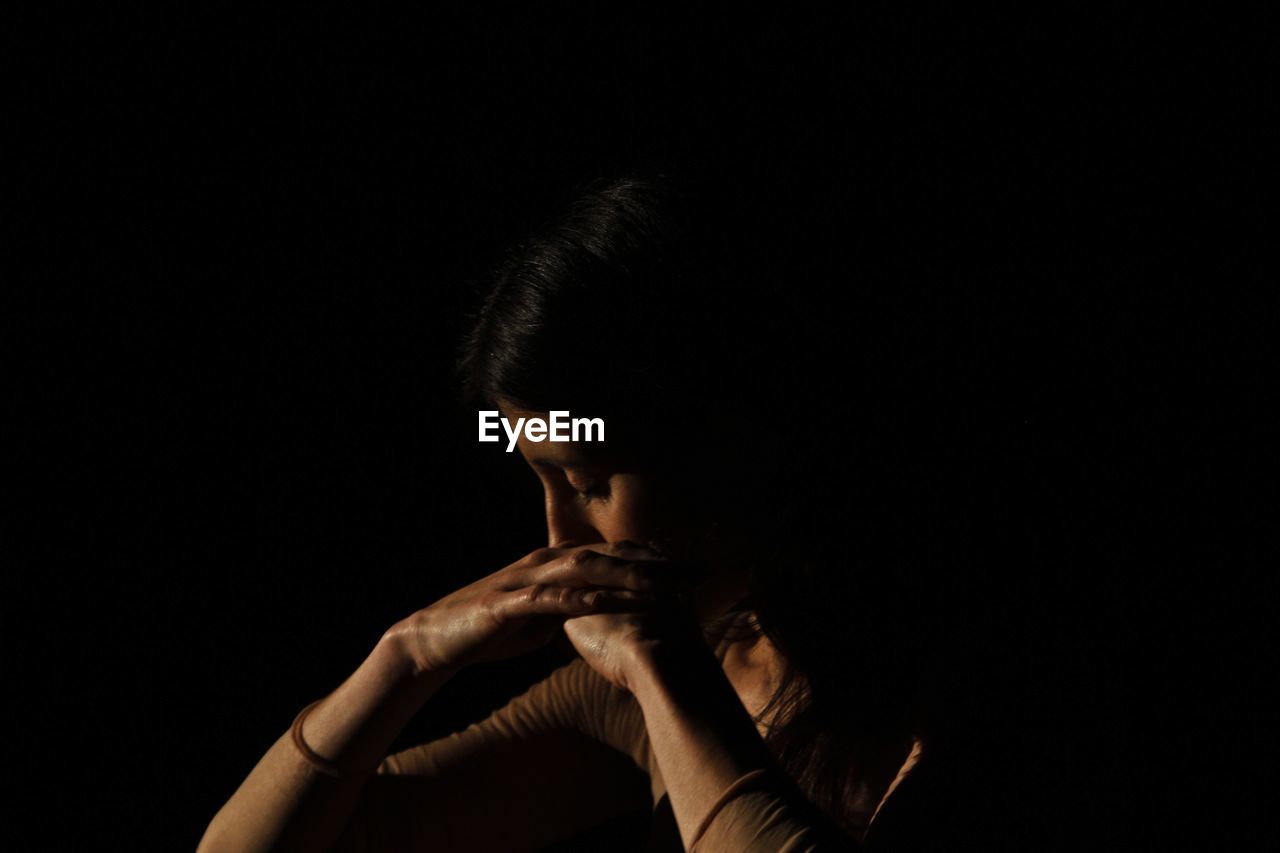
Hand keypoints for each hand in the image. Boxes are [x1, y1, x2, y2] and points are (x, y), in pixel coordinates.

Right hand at [381, 540, 697, 676]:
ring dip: (624, 577)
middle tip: (693, 573)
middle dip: (652, 564)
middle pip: (606, 557)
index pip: (610, 557)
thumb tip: (598, 614)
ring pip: (583, 572)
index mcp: (553, 566)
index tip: (691, 571)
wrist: (434, 640)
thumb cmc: (490, 632)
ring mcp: (524, 581)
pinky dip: (577, 601)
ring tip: (662, 586)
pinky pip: (547, 601)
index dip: (652, 561)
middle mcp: (542, 564)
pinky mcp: (505, 603)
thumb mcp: (539, 620)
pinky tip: (603, 604)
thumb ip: (569, 610)